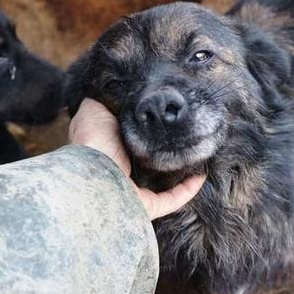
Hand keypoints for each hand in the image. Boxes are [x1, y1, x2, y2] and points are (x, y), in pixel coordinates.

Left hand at [69, 98, 205, 219]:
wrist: (93, 176)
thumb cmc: (92, 143)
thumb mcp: (94, 110)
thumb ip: (102, 101)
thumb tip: (109, 88)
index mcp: (108, 149)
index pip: (127, 139)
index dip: (143, 128)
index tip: (161, 116)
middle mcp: (119, 172)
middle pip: (146, 161)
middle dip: (163, 150)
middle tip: (183, 134)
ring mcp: (133, 191)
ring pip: (160, 182)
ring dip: (178, 171)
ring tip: (196, 153)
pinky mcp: (147, 205)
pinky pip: (172, 199)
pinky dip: (188, 190)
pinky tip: (201, 174)